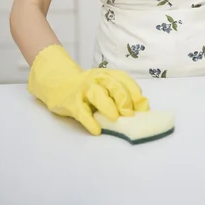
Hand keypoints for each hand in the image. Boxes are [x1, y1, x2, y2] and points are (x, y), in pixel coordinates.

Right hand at [28, 44, 148, 134]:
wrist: (59, 83)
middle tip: (129, 114)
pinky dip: (89, 121)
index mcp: (108, 75)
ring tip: (115, 118)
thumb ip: (124, 95)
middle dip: (123, 98)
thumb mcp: (106, 87)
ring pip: (97, 94)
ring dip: (107, 106)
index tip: (143, 107)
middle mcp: (97, 79)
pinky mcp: (71, 102)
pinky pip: (81, 112)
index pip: (124, 80)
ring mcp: (83, 90)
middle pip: (113, 85)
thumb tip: (145, 107)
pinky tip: (97, 130)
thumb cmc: (89, 88)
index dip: (135, 93)